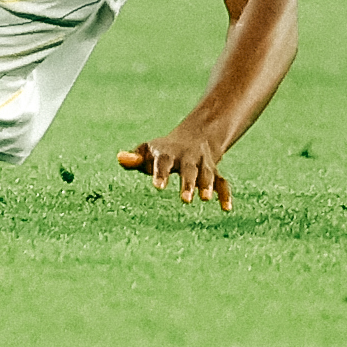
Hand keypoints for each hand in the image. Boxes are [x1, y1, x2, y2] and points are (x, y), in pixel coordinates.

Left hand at [118, 128, 232, 209]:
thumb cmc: (163, 151)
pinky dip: (225, 194)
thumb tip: (120, 158)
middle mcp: (187, 157)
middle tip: (185, 200)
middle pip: (189, 169)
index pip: (163, 162)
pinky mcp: (214, 173)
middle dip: (188, 183)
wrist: (194, 138)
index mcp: (168, 153)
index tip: (158, 187)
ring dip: (207, 185)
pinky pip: (223, 182)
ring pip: (208, 173)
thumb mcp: (148, 151)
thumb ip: (134, 158)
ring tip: (205, 199)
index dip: (161, 173)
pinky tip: (226, 208)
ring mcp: (202, 164)